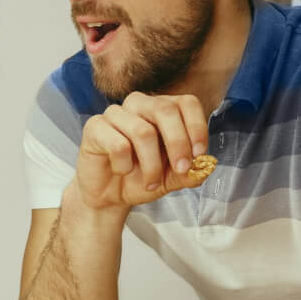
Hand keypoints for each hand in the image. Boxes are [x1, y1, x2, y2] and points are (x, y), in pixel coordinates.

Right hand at [76, 92, 210, 210]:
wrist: (109, 196)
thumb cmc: (140, 178)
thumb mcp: (172, 178)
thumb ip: (191, 172)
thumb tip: (205, 166)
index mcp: (161, 109)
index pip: (186, 103)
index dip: (196, 126)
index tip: (199, 154)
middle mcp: (139, 105)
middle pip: (165, 109)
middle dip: (178, 143)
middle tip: (181, 169)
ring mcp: (115, 113)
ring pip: (143, 131)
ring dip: (151, 165)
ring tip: (151, 183)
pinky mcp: (95, 127)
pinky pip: (118, 144)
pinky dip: (125, 165)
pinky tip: (121, 170)